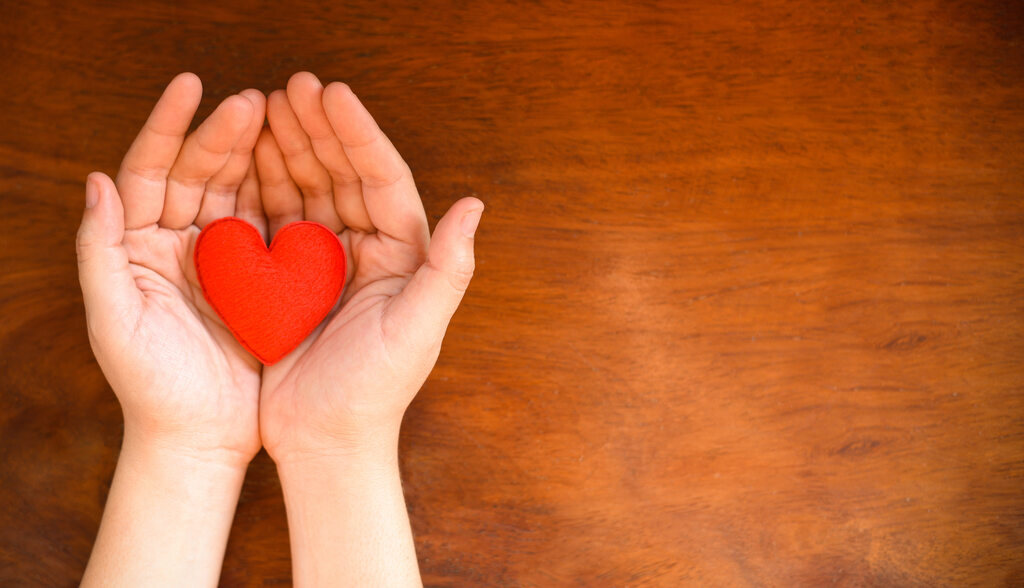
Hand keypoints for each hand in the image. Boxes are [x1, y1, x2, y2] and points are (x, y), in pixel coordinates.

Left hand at [76, 73, 266, 465]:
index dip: (166, 127)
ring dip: (260, 153)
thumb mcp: (114, 321)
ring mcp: (221, 257)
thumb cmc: (151, 387)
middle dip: (224, 133)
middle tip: (257, 100)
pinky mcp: (260, 277)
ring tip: (286, 118)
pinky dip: (288, 193)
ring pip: (240, 189)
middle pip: (199, 172)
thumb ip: (99, 252)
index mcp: (137, 246)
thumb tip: (96, 181)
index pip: (149, 172)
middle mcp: (178, 242)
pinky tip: (308, 167)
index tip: (192, 87)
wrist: (200, 439)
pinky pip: (274, 224)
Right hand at [254, 72, 483, 462]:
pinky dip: (258, 185)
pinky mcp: (288, 277)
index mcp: (403, 254)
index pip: (382, 178)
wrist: (327, 442)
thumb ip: (448, 270)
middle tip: (291, 84)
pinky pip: (273, 218)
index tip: (332, 92)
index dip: (359, 134)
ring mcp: (326, 260)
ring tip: (261, 105)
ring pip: (306, 187)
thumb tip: (475, 206)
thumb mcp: (417, 331)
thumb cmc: (377, 392)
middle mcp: (369, 249)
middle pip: (343, 173)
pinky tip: (240, 155)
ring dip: (287, 146)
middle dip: (319, 127)